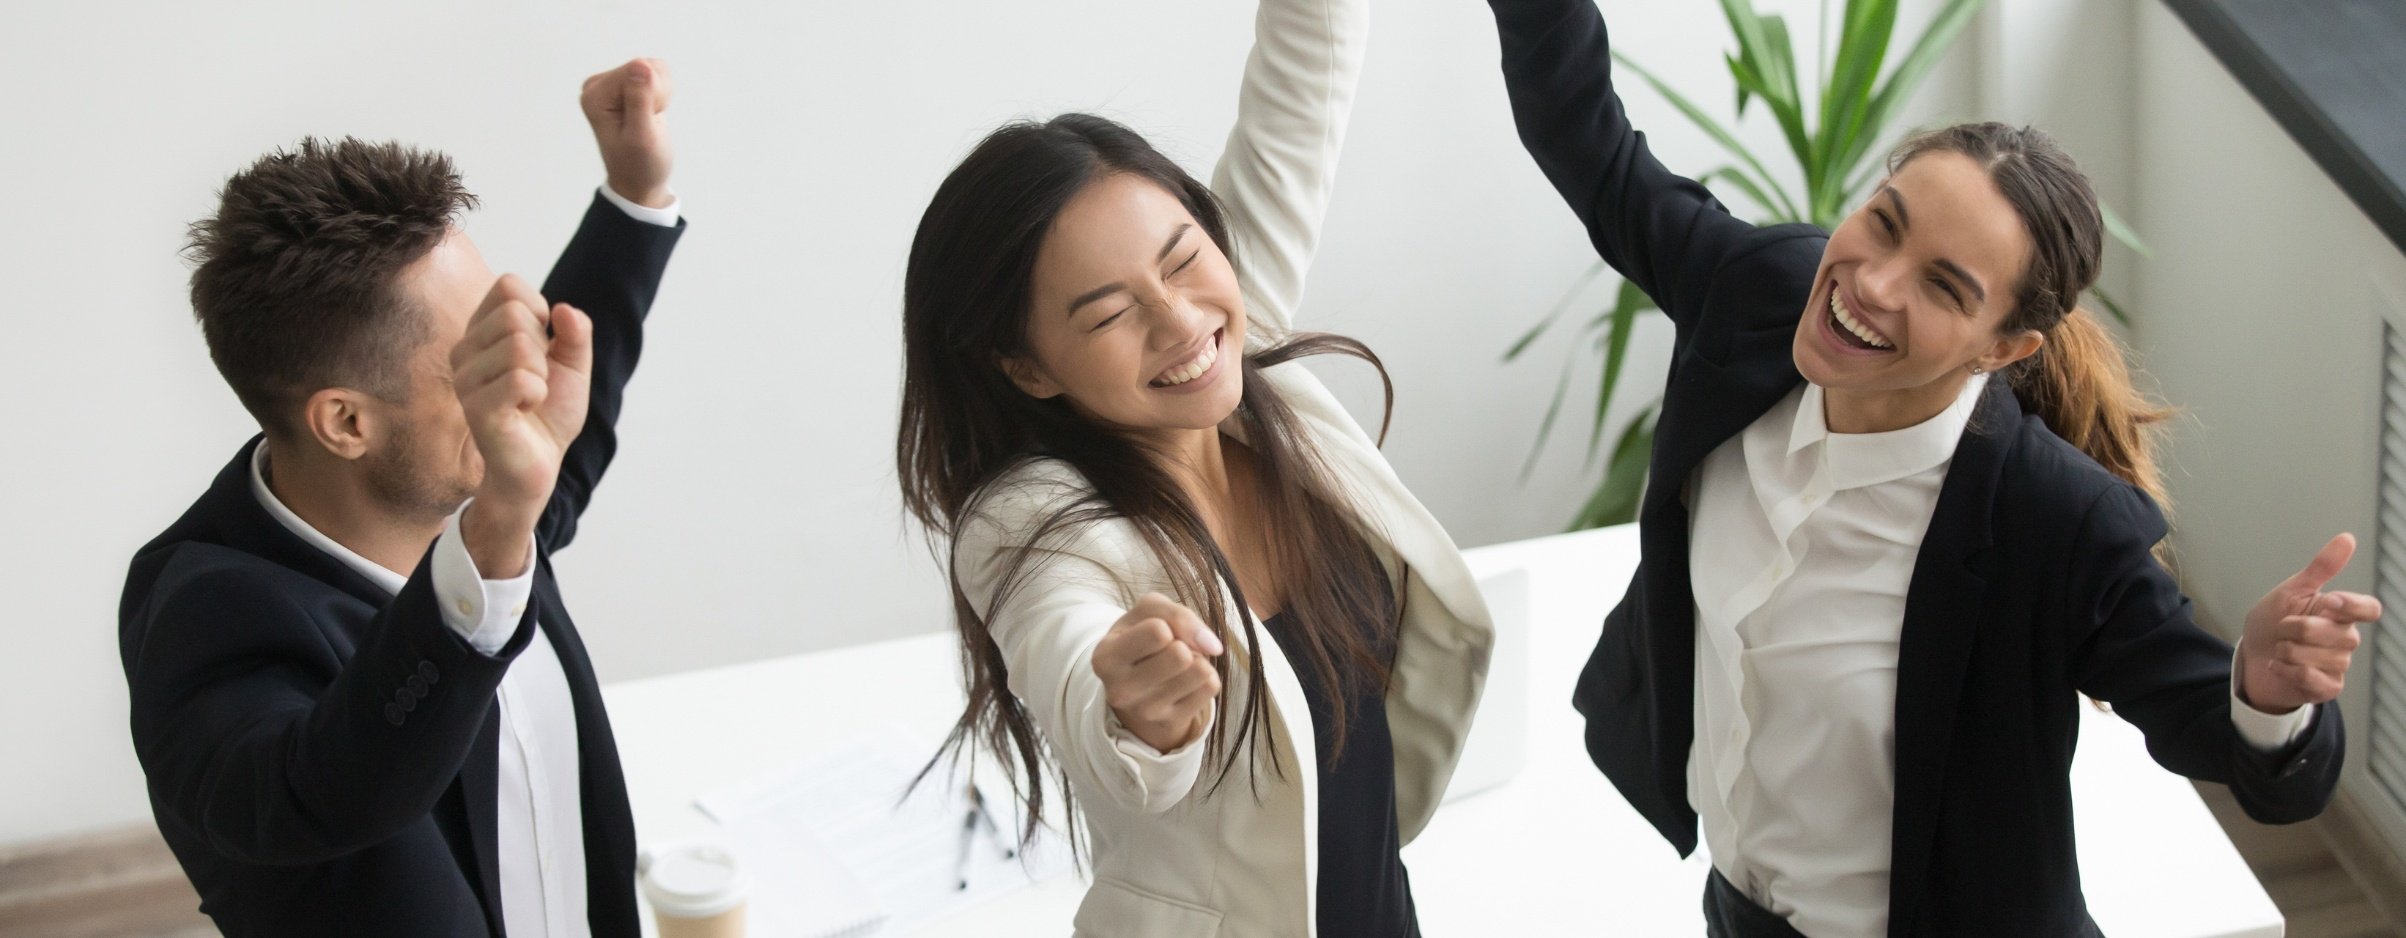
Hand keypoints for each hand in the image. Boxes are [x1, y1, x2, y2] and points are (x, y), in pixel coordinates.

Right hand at [450, 275, 592, 575]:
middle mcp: (465, 350)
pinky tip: (525, 410)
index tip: (542, 345)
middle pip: (515, 313)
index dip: (540, 310)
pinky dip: (538, 394)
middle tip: (536, 379)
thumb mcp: (572, 365)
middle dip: (542, 347)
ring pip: (519, 345)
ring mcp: (466, 379)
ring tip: (530, 398)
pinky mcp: (477, 408)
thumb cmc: (548, 413)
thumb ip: (575, 332)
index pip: (509, 286)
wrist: (541, 464)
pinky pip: (522, 379)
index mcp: (482, 331)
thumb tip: (564, 309)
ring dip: (541, 376)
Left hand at [580, 58, 673, 208]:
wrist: (638, 181)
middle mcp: (598, 85)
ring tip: (650, 118)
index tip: (646, 120)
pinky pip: (656, 72)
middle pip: (645, 65)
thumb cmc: (639, 165)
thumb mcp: (642, 137)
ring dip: (662, 95)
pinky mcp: (625, 84)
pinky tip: (652, 112)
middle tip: (649, 122)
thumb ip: (640, 100)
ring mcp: (611, 84)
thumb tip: (640, 64)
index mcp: (595, 95)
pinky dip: (662, 94)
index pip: (638, 69)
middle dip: (658, 95)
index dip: (654, 95)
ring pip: (654, 67)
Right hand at [1092, 593, 1225, 752]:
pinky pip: (1210, 686)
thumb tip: (1213, 646)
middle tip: (1168, 650)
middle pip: (1181, 654)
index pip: (1158, 631)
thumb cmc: (1141, 638)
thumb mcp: (1147, 613)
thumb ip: (1177, 615)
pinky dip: (1205, 677)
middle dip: (1183, 644)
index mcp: (1105, 657)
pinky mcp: (1171, 723)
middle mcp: (1120, 690)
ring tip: (1177, 666)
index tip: (1156, 634)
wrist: (1133, 686)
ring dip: (1197, 660)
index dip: (1166, 625)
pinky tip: (1185, 682)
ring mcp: (1146, 712)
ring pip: (1200, 670)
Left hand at [2236, 533, 2378, 713]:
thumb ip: (2321, 568)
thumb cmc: (2272, 623)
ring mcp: (2338, 665)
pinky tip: (2278, 665)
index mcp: (2340, 614)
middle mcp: (2344, 639)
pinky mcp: (2326, 688)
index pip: (2369, 609)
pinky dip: (2287, 670)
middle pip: (2339, 633)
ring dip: (2288, 650)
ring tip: (2280, 649)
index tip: (2328, 602)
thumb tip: (2347, 538)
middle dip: (2298, 629)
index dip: (2352, 606)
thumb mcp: (2291, 591)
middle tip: (2282, 629)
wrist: (2250, 657)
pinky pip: (2311, 678)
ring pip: (2321, 657)